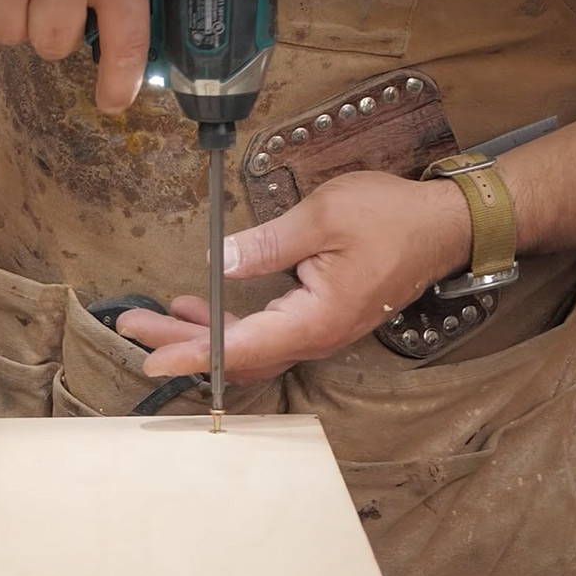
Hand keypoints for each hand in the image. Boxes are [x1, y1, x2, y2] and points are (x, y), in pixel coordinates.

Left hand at [115, 172, 474, 380]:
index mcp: (314, 319)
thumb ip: (267, 243)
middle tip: (131, 326)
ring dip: (198, 334)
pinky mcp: (317, 318)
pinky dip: (226, 323)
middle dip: (178, 341)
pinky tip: (198, 306)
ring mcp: (316, 330)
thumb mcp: (323, 216)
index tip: (151, 359)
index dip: (191, 354)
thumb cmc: (392, 217)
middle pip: (234, 353)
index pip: (240, 347)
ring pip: (245, 346)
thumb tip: (218, 260)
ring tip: (154, 318)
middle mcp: (313, 335)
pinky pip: (262, 332)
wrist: (444, 226)